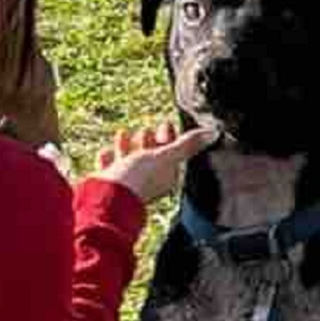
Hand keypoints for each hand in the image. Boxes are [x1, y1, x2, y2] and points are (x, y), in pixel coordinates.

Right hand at [93, 123, 218, 202]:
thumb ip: (186, 145)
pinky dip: (108, 158)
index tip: (166, 123)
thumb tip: (213, 133)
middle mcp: (148, 181)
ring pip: (128, 161)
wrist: (106, 196)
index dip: (169, 137)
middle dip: (147, 141)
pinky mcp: (108, 184)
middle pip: (149, 157)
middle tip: (146, 131)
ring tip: (124, 133)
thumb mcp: (165, 157)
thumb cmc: (138, 178)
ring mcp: (127, 183)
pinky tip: (106, 151)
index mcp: (165, 176)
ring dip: (127, 146)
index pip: (170, 154)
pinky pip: (109, 169)